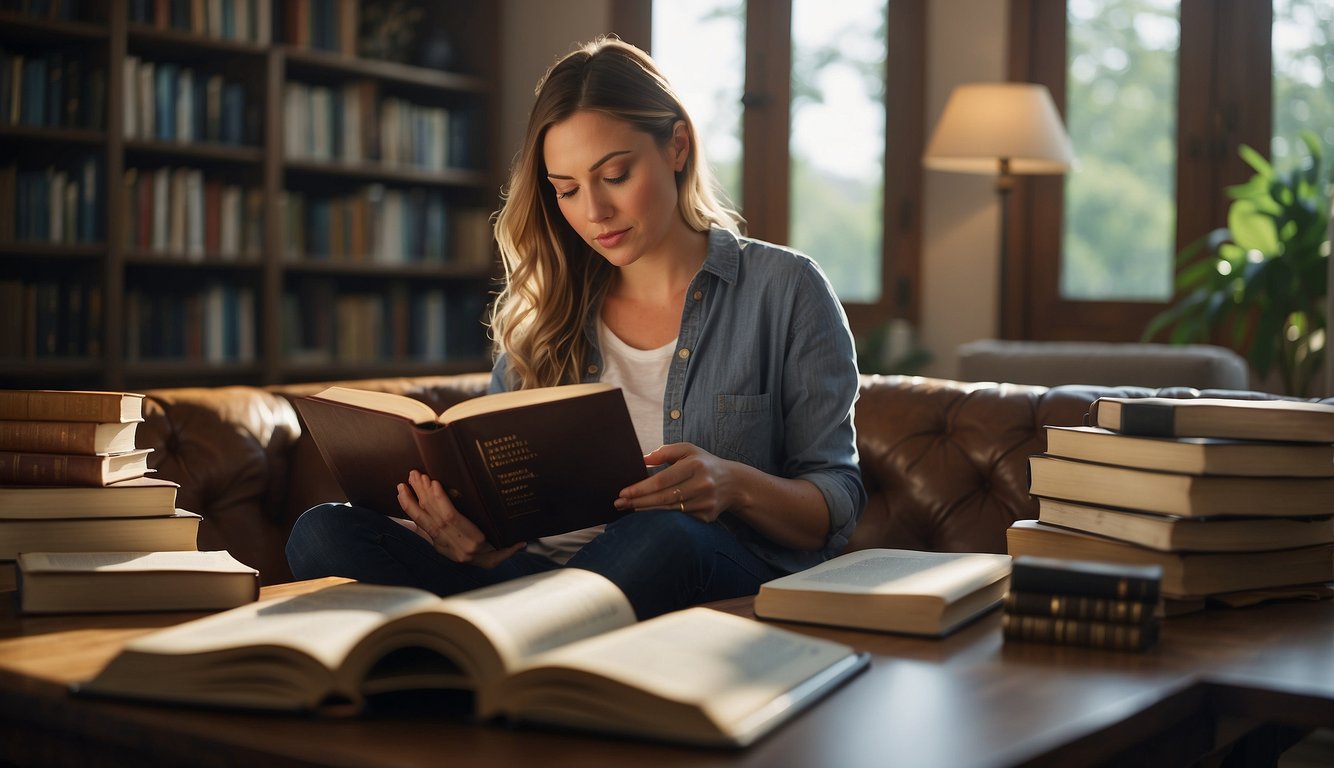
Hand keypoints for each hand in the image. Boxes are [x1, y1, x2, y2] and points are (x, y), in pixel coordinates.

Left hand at [395, 470, 523, 567]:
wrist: (482, 583)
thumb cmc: (494, 557)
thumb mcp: (503, 552)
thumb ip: (509, 548)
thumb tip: (522, 543)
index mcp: (472, 541)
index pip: (451, 519)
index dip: (440, 501)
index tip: (433, 483)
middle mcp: (454, 544)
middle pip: (434, 516)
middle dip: (422, 495)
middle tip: (414, 474)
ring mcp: (443, 546)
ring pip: (425, 521)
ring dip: (411, 502)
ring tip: (403, 484)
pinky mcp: (436, 546)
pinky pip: (421, 528)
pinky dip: (411, 514)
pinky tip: (403, 500)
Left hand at [613, 443, 738, 522]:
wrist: (733, 483)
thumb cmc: (703, 463)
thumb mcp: (687, 450)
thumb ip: (664, 452)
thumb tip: (642, 459)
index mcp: (695, 465)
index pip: (662, 480)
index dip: (641, 488)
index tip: (623, 492)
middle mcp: (702, 484)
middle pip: (663, 497)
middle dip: (638, 502)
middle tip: (619, 503)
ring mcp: (705, 502)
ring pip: (669, 510)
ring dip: (647, 511)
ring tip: (628, 508)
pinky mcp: (706, 516)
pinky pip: (679, 519)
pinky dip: (662, 517)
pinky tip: (648, 515)